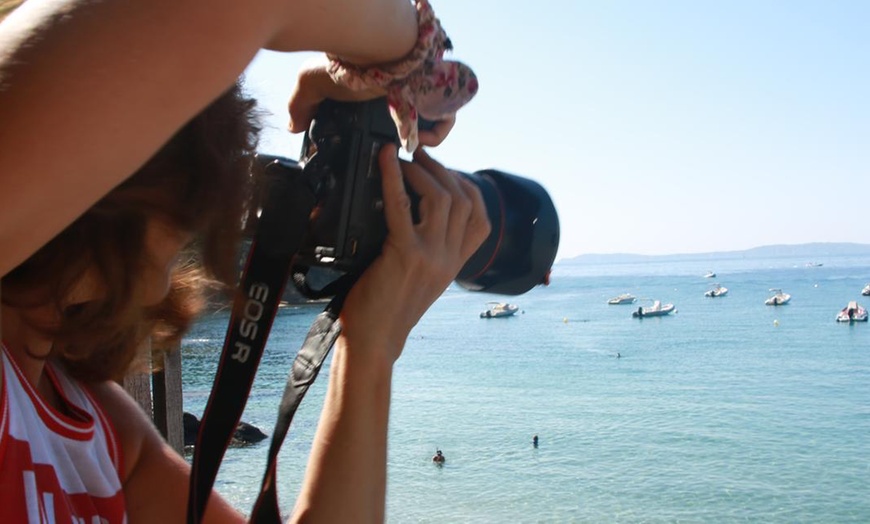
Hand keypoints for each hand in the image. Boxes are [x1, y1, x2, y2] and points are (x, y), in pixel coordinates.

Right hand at [287, 58, 454, 146]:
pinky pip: (445, 121)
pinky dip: (433, 136)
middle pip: (405, 128)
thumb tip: (293, 127)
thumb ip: (301, 105)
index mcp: (374, 92)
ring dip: (417, 142)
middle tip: (388, 160)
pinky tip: (416, 142)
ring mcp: (420, 95)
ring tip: (402, 154)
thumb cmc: (344, 61)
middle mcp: (399, 94)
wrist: (374, 47)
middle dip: (397, 146)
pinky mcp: (437, 96)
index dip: (376, 141)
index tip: (368, 154)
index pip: (381, 122)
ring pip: (427, 125)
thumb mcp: (312, 83)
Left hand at [338, 144, 489, 361]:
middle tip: (419, 156)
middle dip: (441, 170)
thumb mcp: (420, 281)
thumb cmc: (386, 310)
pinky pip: (402, 206)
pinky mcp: (405, 253)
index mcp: (455, 265)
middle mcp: (449, 259)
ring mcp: (431, 256)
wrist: (374, 340)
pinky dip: (393, 177)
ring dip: (422, 172)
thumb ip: (427, 251)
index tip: (446, 173)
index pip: (481, 219)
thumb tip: (414, 213)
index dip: (466, 187)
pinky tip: (385, 161)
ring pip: (442, 198)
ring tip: (404, 160)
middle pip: (462, 200)